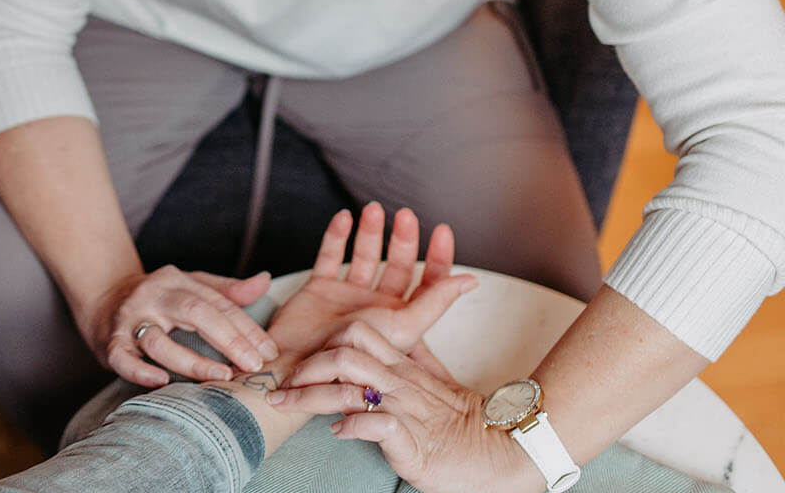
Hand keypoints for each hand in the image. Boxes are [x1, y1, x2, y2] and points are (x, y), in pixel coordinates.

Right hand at [87, 266, 279, 387]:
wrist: (101, 296)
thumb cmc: (157, 298)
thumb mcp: (189, 286)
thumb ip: (226, 290)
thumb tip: (265, 281)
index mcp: (177, 281)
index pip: (218, 303)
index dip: (246, 328)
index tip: (268, 352)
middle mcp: (154, 295)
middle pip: (195, 312)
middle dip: (228, 339)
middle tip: (252, 365)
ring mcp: (130, 318)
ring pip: (159, 340)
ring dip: (191, 361)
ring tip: (220, 376)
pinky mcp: (111, 341)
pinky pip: (123, 358)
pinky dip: (140, 371)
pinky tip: (161, 381)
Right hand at [266, 204, 475, 363]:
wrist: (302, 371)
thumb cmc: (354, 359)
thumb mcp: (402, 329)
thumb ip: (434, 302)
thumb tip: (471, 281)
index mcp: (400, 318)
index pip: (426, 283)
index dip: (437, 257)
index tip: (442, 230)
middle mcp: (376, 305)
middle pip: (396, 264)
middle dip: (403, 239)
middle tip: (406, 216)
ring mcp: (347, 296)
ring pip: (363, 256)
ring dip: (370, 231)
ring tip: (373, 210)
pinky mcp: (319, 290)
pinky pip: (328, 257)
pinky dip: (335, 236)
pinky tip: (344, 218)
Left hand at [271, 321, 538, 492]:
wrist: (505, 453)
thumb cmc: (464, 423)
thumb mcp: (437, 382)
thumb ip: (417, 357)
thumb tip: (403, 338)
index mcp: (403, 365)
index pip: (356, 332)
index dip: (322, 340)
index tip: (297, 359)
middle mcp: (399, 382)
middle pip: (343, 352)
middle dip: (304, 364)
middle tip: (279, 383)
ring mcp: (404, 407)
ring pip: (348, 382)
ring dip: (310, 393)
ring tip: (287, 404)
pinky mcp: (410, 439)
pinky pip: (372, 422)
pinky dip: (348, 425)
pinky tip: (335, 431)